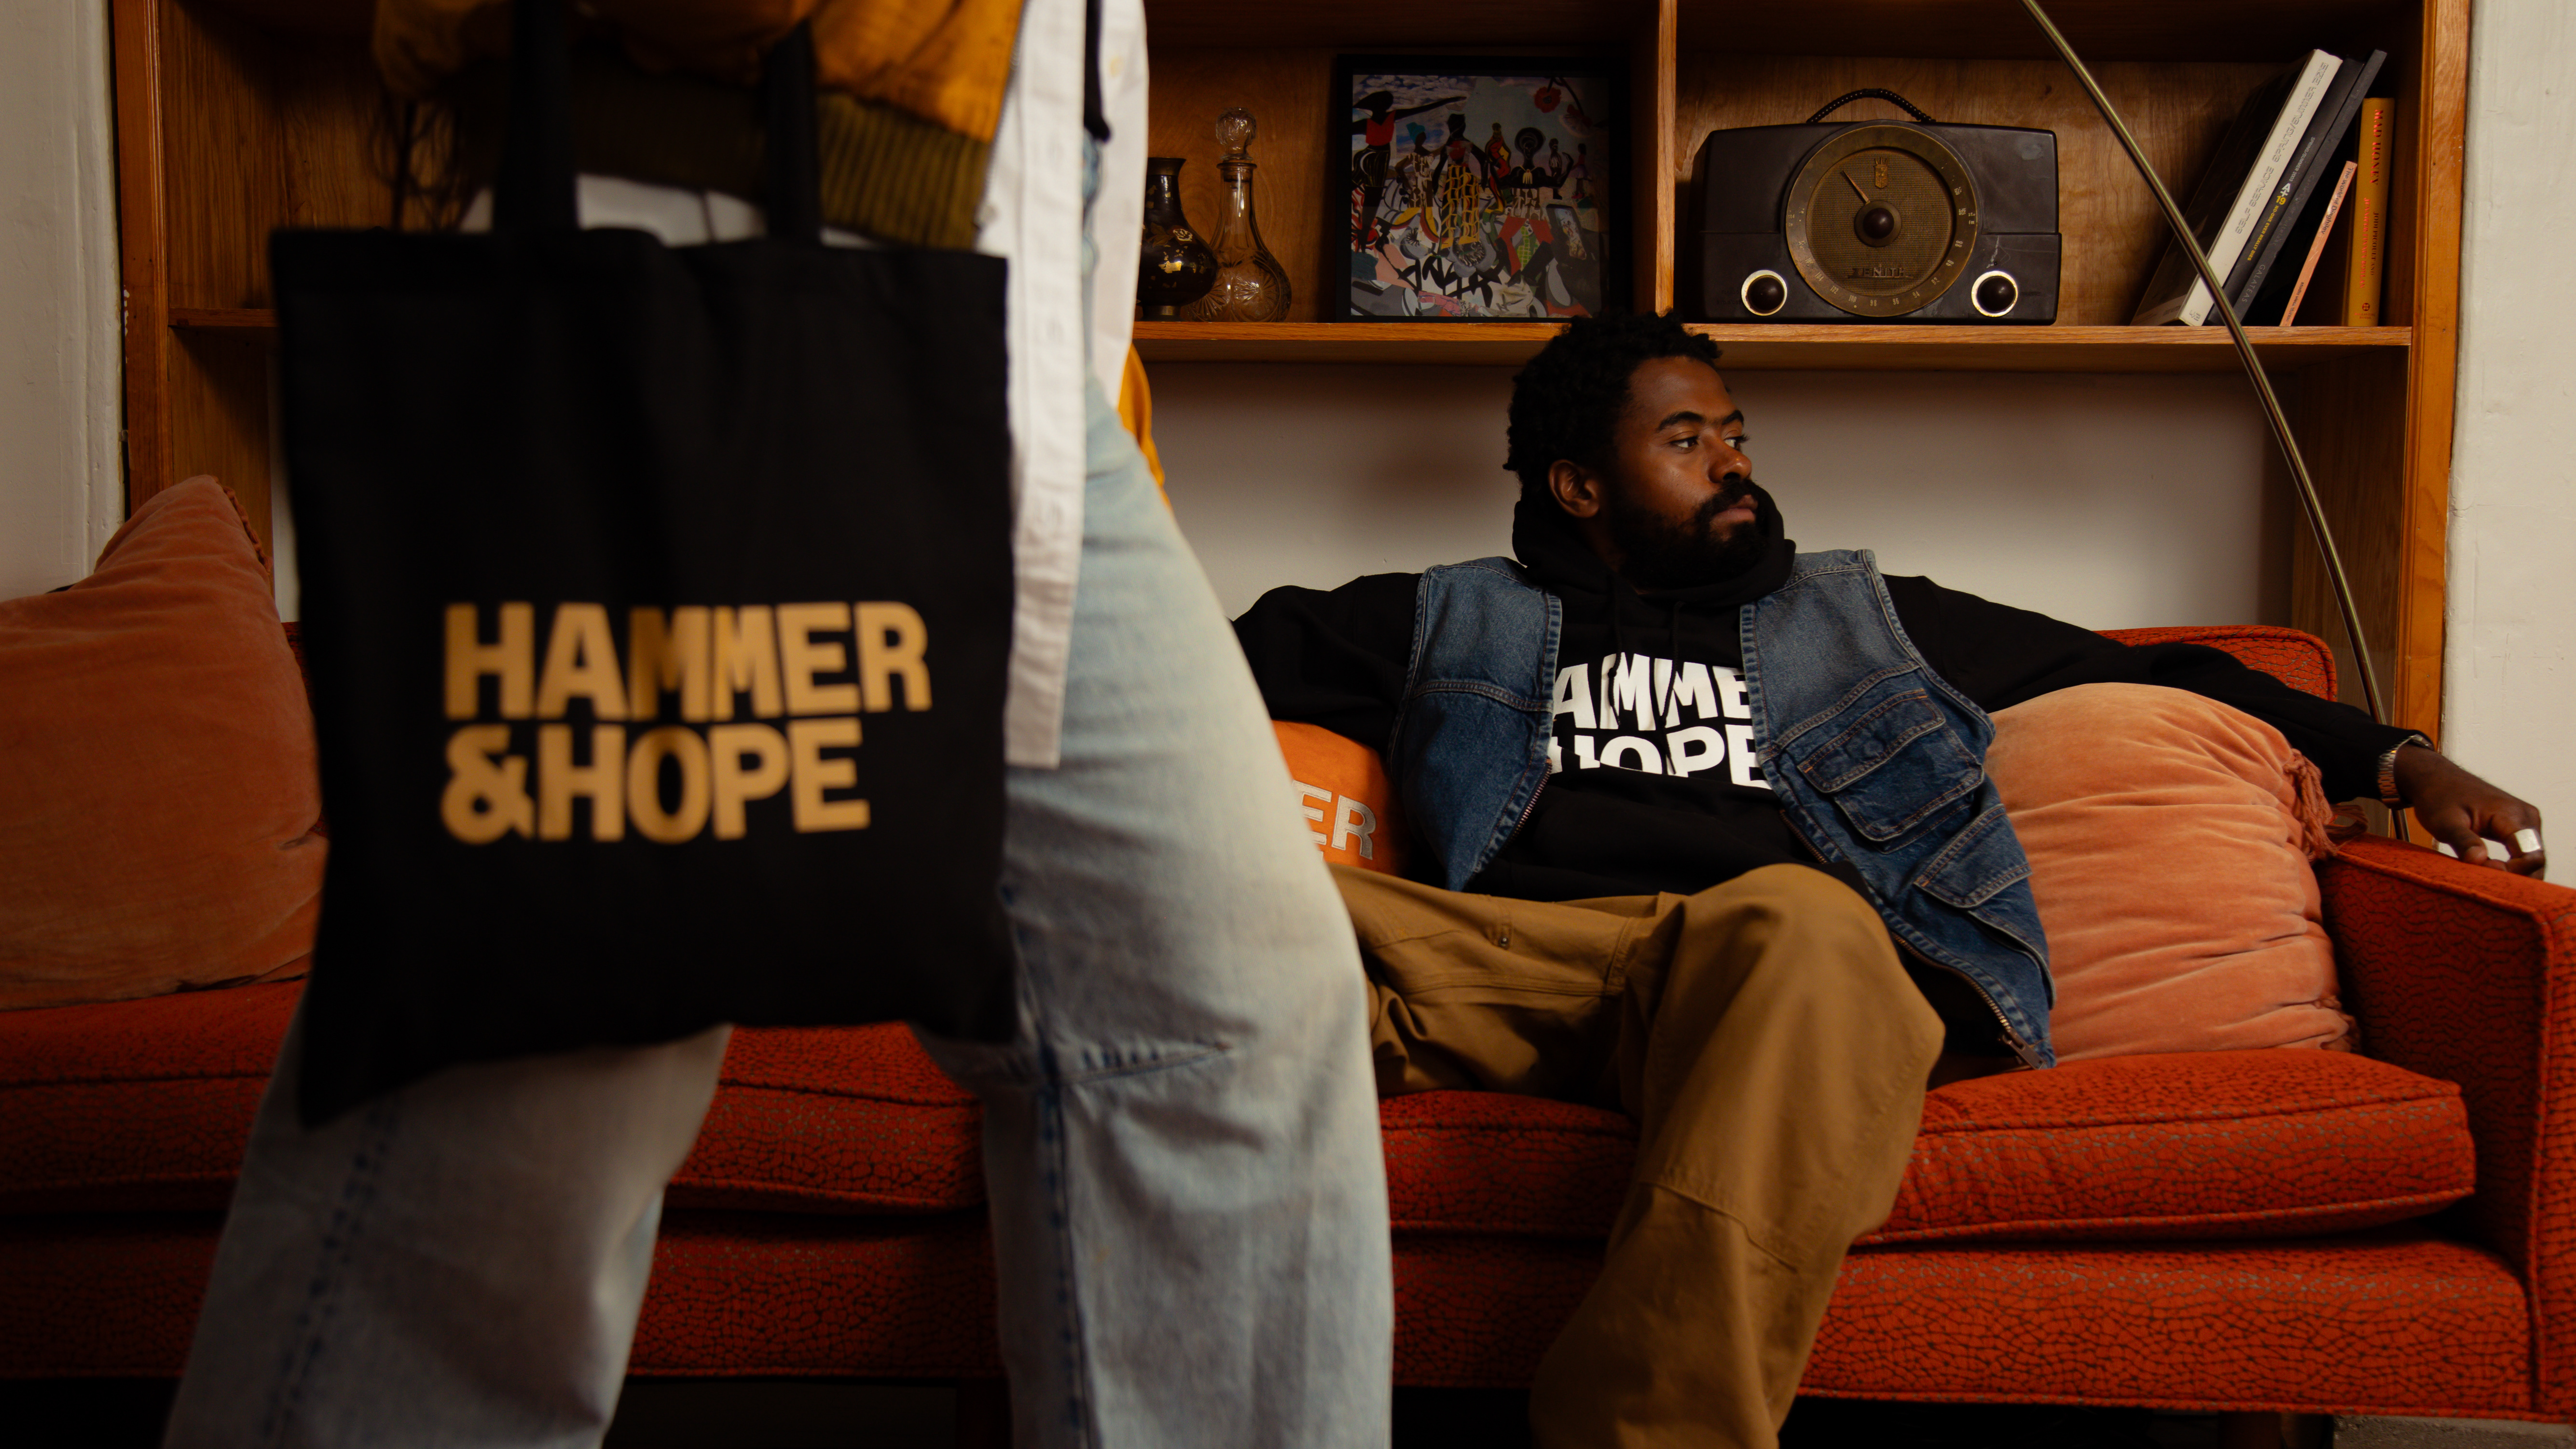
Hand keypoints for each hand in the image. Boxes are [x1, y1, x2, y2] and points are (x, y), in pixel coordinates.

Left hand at [2394, 744, 2546, 877]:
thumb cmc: (2438, 797)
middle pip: (2537, 859)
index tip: (2485, 875)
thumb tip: (2479, 860)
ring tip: (2483, 872)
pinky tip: (2490, 869)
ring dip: (2514, 873)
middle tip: (2483, 877)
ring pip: (2533, 858)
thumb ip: (2462, 841)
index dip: (2513, 873)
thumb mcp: (2444, 822)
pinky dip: (2512, 866)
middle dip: (2515, 876)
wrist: (2437, 779)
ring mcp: (2525, 821)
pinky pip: (2525, 852)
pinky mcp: (2519, 827)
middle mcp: (2526, 817)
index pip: (2531, 855)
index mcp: (2512, 814)